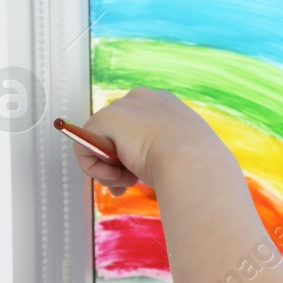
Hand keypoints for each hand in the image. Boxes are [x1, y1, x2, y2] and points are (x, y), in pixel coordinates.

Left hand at [68, 87, 214, 194]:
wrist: (192, 164)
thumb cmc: (197, 165)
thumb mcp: (186, 152)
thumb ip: (168, 150)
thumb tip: (146, 165)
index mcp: (167, 104)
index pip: (137, 126)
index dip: (134, 153)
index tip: (141, 175)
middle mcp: (144, 98)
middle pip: (116, 133)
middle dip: (119, 163)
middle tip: (130, 183)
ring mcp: (124, 107)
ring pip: (100, 142)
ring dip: (110, 170)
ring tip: (129, 183)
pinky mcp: (106, 119)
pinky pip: (85, 146)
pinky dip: (95, 168)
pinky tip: (117, 178)